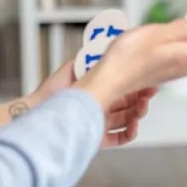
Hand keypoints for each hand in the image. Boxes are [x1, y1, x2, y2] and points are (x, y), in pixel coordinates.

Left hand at [35, 60, 156, 147]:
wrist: (37, 111)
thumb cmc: (52, 91)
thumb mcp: (72, 68)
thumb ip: (89, 59)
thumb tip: (106, 47)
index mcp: (100, 89)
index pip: (125, 86)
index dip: (138, 84)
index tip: (149, 81)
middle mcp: (102, 105)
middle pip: (130, 103)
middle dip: (142, 99)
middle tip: (148, 95)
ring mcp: (101, 122)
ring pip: (128, 120)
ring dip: (138, 115)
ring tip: (140, 110)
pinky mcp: (98, 138)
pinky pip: (119, 138)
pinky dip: (129, 134)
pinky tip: (133, 127)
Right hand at [75, 19, 186, 111]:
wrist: (110, 79)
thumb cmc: (129, 57)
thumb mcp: (155, 32)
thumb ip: (179, 29)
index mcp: (184, 56)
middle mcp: (180, 68)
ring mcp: (168, 74)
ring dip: (185, 48)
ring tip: (168, 35)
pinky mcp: (156, 76)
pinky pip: (173, 65)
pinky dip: (171, 55)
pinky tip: (155, 46)